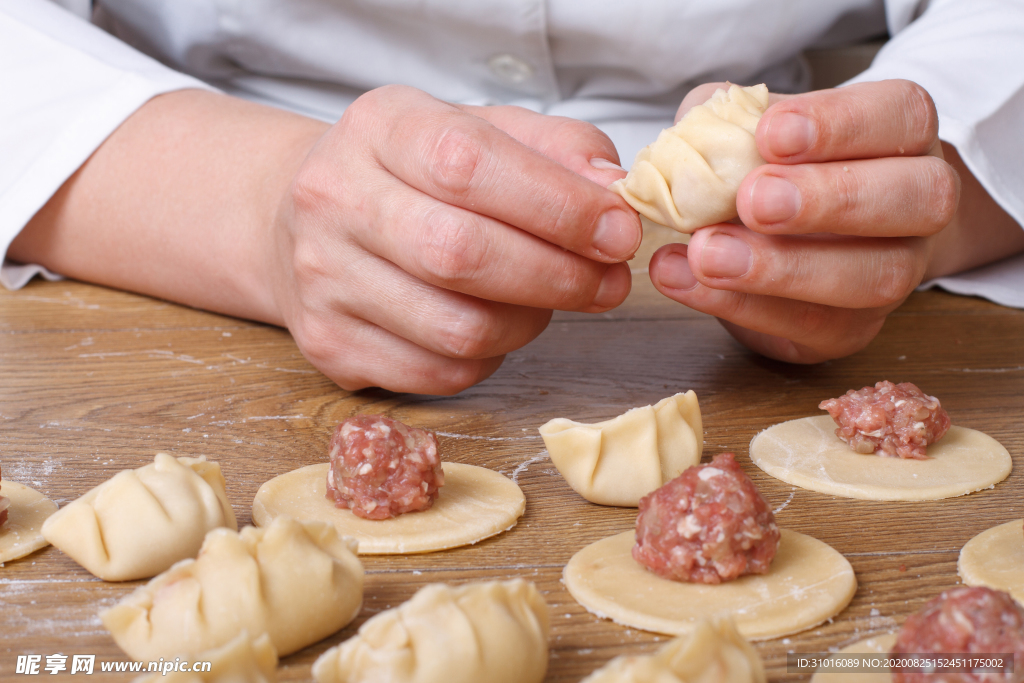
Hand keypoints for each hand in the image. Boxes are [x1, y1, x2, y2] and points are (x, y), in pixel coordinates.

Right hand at [269, 85, 639, 392]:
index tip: (617, 231)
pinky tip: (498, 325)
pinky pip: (440, 374)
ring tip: (551, 299)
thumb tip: (613, 191)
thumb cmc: (414, 175)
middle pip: (461, 255)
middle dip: (558, 276)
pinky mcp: (329, 344)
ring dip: (530, 322)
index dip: (558, 206)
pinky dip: (491, 358)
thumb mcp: (481, 130)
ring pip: (457, 329)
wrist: (306, 219)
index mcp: (380, 128)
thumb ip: (554, 149)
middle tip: (609, 281)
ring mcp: (323, 280)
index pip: (470, 165)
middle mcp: (335, 200)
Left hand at [647, 79, 1021, 362]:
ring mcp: (896, 270)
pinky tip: (685, 280)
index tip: (771, 133)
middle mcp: (920, 202)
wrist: (784, 239)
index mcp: (902, 133)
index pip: (902, 117)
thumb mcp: (745, 126)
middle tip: (753, 200)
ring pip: (874, 277)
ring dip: (783, 268)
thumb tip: (696, 137)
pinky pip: (812, 325)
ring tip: (706, 254)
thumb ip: (726, 120)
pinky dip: (741, 305)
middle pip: (919, 199)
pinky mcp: (853, 329)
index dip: (841, 124)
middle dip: (831, 199)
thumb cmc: (773, 167)